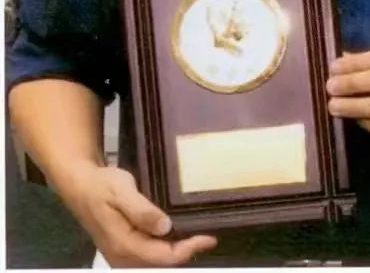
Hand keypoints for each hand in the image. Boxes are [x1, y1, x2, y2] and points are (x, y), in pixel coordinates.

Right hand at [60, 162, 217, 266]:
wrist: (80, 186)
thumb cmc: (101, 185)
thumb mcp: (121, 191)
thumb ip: (142, 211)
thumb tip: (165, 227)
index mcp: (123, 245)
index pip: (163, 256)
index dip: (188, 249)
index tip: (209, 237)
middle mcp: (122, 256)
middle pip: (161, 263)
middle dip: (185, 252)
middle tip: (207, 235)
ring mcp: (121, 255)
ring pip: (155, 261)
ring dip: (176, 251)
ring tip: (196, 234)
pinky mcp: (123, 248)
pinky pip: (148, 254)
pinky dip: (165, 248)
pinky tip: (176, 234)